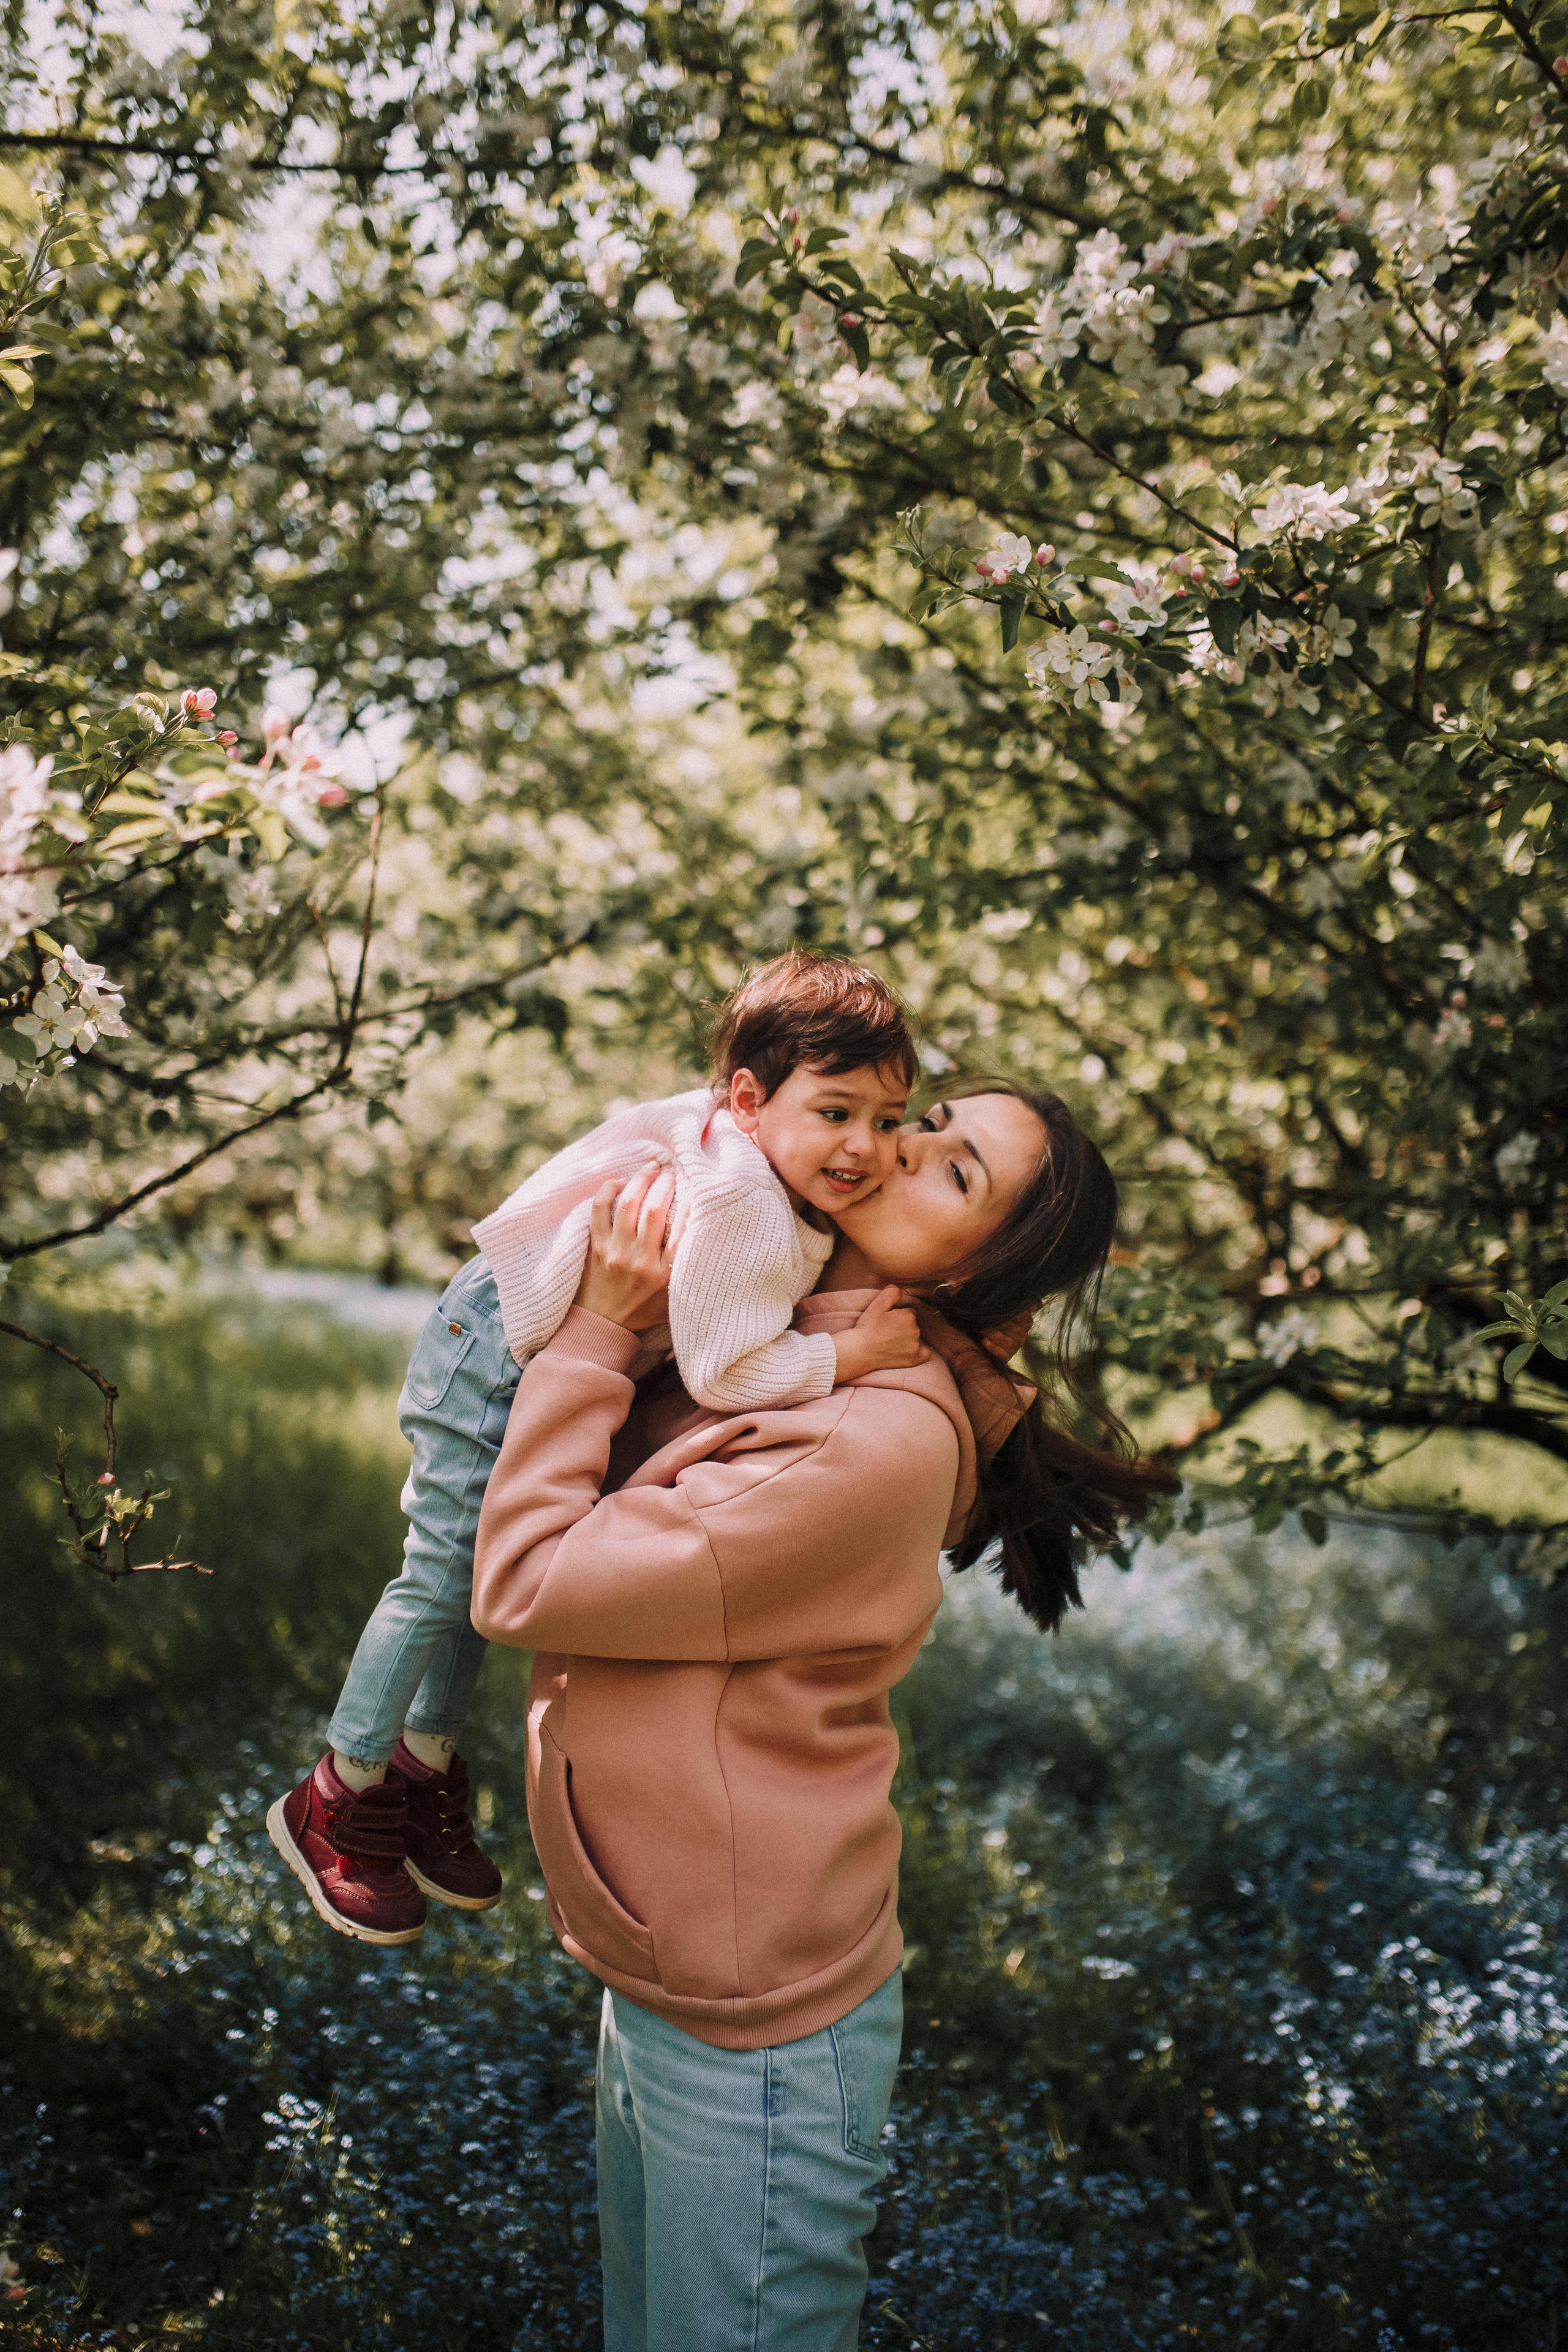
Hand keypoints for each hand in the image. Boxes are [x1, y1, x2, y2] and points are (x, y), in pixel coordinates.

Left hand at [574, 1163, 680, 1332]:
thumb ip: (686, 1268)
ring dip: (641, 1179)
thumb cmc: (645, 1310)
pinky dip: (608, 1190)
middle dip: (666, 1183)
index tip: (694, 1184)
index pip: (683, 1228)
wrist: (603, 1326)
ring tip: (651, 1167)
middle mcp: (639, 1261)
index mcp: (663, 1274)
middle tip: (672, 1170)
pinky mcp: (595, 1247)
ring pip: (628, 1204)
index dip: (690, 1200)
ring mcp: (614, 1252)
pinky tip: (620, 1181)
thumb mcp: (674, 1296)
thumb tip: (704, 1233)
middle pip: (655, 1210)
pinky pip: (599, 1209)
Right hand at [831, 1285, 928, 1384]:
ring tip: (891, 1343)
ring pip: (916, 1338)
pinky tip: (909, 1351)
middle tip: (888, 1332)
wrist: (860, 1351)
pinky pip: (925, 1354)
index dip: (899, 1316)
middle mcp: (915, 1330)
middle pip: (914, 1325)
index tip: (888, 1322)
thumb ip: (891, 1294)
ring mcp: (915, 1346)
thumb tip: (900, 1289)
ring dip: (908, 1339)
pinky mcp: (913, 1359)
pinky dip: (919, 1352)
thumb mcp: (876, 1306)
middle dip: (904, 1327)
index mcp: (908, 1316)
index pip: (909, 1313)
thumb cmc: (866, 1328)